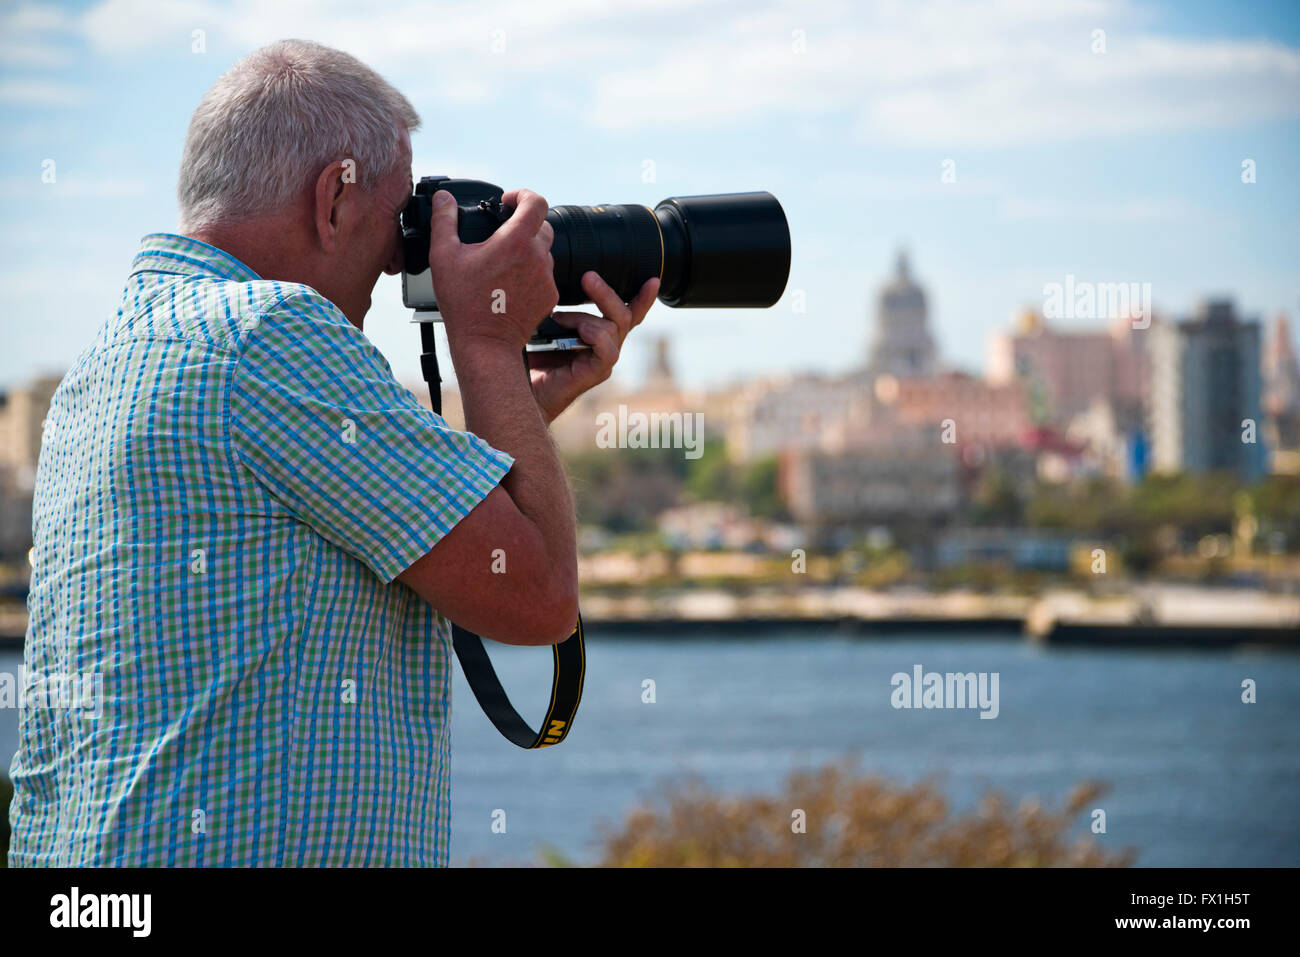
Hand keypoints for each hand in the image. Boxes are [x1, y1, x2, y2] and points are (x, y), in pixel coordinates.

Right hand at [428, 187, 558, 352]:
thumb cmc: (465, 304)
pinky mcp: (550, 296)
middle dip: (524, 224)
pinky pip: (545, 274)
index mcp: (515, 241)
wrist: (485, 343)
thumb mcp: (444, 257)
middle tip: (502, 234)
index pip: (536, 202)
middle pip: (542, 225)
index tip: (509, 201)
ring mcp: (546, 278)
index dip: (523, 195)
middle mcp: (537, 257)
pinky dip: (531, 272)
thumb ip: (444, 221)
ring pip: (544, 251)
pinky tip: (510, 283)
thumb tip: (443, 199)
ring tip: (503, 262)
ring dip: (528, 249)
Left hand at [528, 271, 658, 423]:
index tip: (653, 280)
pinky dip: (594, 335)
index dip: (642, 299)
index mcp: (599, 335)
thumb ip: (557, 307)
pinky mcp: (597, 374)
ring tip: (557, 318)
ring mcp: (603, 362)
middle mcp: (606, 347)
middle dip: (607, 293)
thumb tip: (552, 279)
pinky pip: (608, 350)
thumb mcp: (543, 325)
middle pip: (624, 315)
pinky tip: (577, 333)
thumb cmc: (529, 357)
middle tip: (588, 277)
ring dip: (583, 317)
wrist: (518, 389)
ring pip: (613, 328)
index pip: (628, 314)